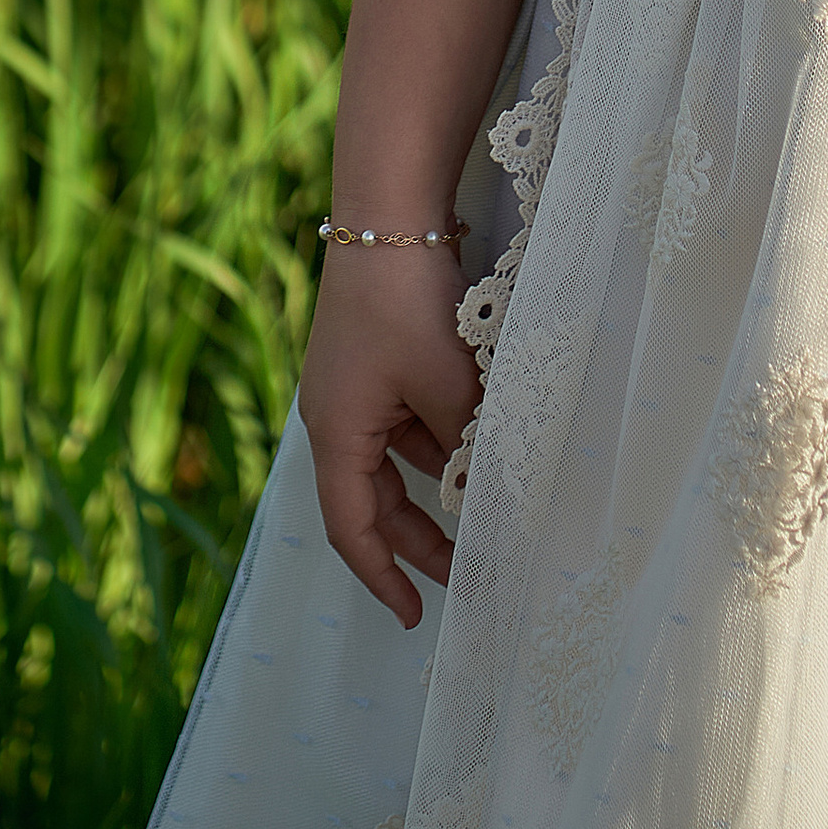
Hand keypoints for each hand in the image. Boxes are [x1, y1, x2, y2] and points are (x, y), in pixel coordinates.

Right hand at [298, 248, 481, 628]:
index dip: (384, 576)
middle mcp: (337, 416)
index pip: (354, 528)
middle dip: (419, 539)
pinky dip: (440, 438)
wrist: (389, 213)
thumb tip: (490, 492)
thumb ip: (467, 443)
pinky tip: (480, 444)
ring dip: (438, 483)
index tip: (415, 616)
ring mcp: (357, 386)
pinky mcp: (379, 357)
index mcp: (337, 433)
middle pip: (375, 499)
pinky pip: (408, 418)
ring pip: (398, 457)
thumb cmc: (408, 304)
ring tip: (488, 510)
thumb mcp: (445, 385)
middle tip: (467, 572)